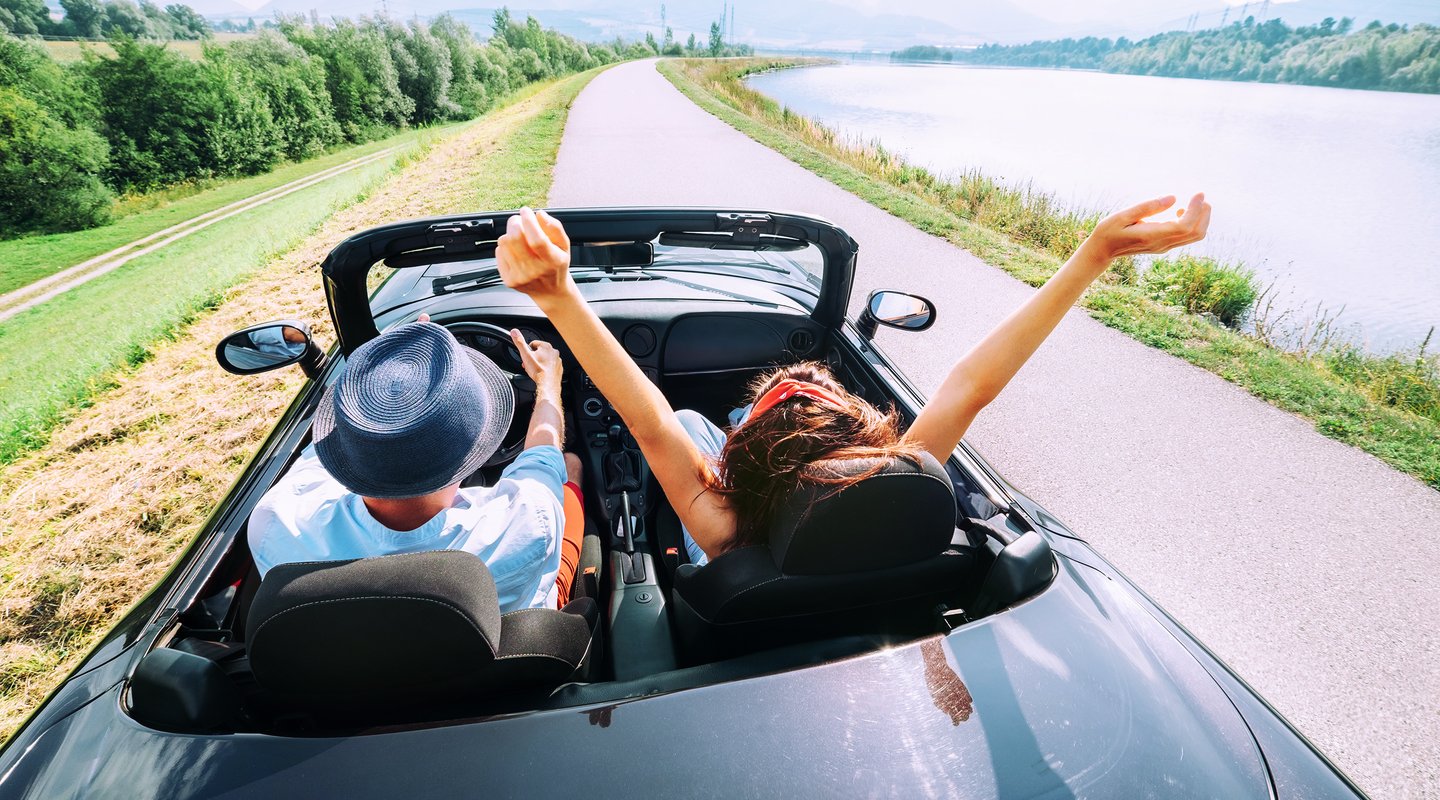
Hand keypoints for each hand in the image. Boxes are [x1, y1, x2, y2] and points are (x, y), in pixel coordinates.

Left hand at [496, 207, 573, 302]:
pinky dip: (505, 247)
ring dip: (510, 234)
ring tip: (519, 237)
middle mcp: (535, 271)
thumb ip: (555, 227)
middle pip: (515, 239)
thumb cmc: (556, 265)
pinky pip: (499, 253)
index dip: (529, 221)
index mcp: (552, 261)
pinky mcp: (508, 280)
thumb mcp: (564, 245)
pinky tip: (515, 251)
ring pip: (504, 243)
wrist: (550, 292)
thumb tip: (540, 214)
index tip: (526, 211)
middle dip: (515, 223)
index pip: (537, 239)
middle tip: (519, 220)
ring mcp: (520, 277)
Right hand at [510, 328, 561, 394]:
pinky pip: (550, 366)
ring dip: (539, 363)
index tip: (526, 358)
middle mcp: (554, 352)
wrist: (548, 384)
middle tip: (529, 365)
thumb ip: (519, 342)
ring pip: (544, 359)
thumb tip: (514, 332)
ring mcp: (557, 360)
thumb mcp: (525, 355)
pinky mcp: (559, 368)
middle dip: (532, 358)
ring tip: (535, 369)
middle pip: (539, 352)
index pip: (533, 344)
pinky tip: (541, 373)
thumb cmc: (538, 371)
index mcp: (546, 346)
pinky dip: (545, 369)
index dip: (527, 351)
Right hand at [1083, 193, 1211, 261]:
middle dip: (1204, 213)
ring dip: (1201, 218)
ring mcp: (1164, 246)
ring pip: (1194, 236)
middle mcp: (1161, 244)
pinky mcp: (1164, 245)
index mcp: (1151, 236)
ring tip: (1194, 202)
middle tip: (1199, 196)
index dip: (1195, 209)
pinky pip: (1186, 236)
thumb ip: (1148, 207)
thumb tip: (1173, 198)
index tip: (1198, 193)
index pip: (1184, 226)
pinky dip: (1192, 222)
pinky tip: (1180, 211)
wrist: (1102, 251)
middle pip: (1195, 232)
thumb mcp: (1123, 215)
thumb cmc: (1108, 231)